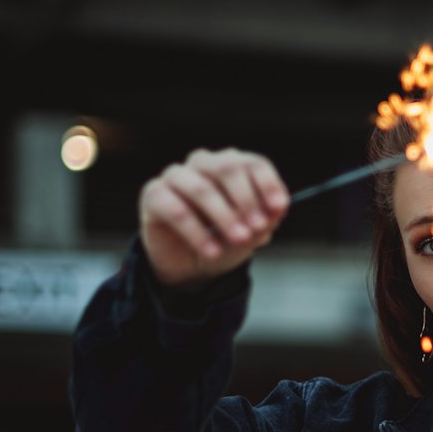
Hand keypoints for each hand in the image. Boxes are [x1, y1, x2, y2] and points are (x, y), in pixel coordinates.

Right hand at [139, 148, 289, 286]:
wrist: (192, 268)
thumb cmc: (223, 241)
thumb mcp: (251, 235)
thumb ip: (265, 220)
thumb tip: (278, 208)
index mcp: (230, 166)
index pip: (252, 163)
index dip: (267, 184)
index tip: (278, 208)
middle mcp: (202, 164)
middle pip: (226, 168)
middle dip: (246, 200)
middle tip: (258, 228)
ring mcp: (176, 177)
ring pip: (201, 189)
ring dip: (224, 216)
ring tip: (239, 240)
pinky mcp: (154, 195)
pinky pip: (176, 210)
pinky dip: (197, 234)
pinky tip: (212, 251)